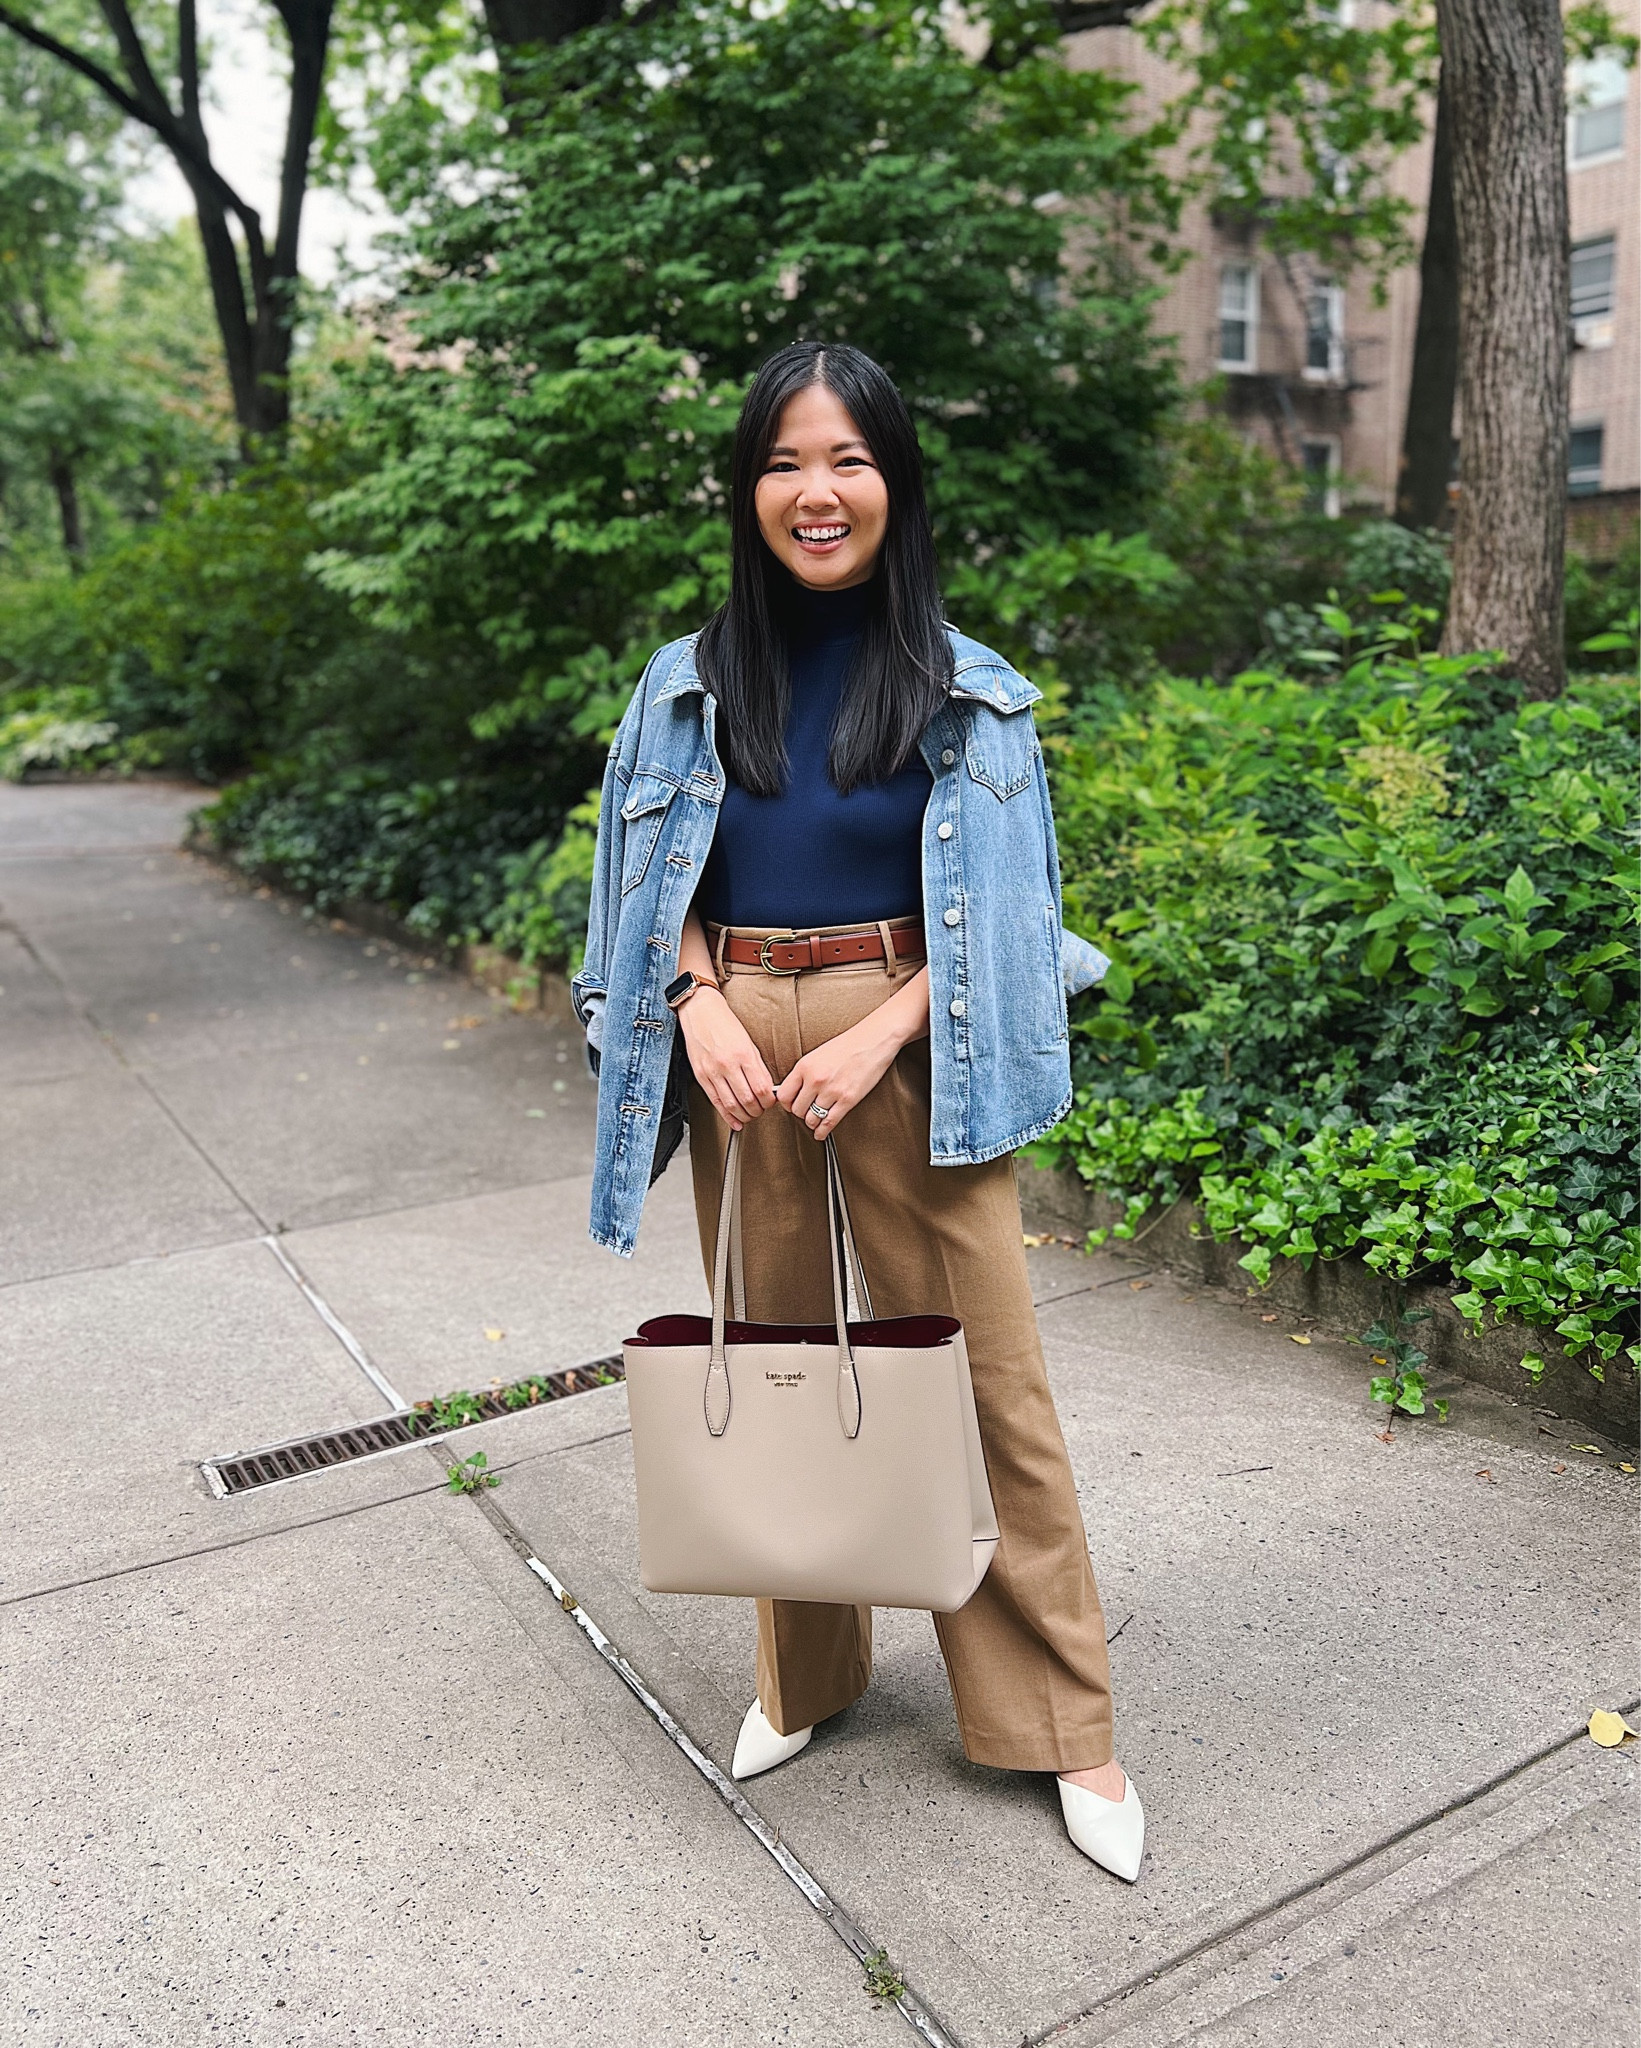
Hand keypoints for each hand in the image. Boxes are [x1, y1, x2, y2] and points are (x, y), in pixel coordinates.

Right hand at [676, 987, 775, 1130]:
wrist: (700, 1012)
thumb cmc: (725, 1024)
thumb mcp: (749, 1043)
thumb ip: (757, 1067)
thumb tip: (766, 1089)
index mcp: (743, 1055)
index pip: (761, 1088)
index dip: (769, 1101)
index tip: (771, 1102)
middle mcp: (727, 1065)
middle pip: (748, 1100)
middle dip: (758, 1110)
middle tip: (761, 1110)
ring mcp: (712, 1072)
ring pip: (731, 1105)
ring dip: (744, 1115)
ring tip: (750, 1115)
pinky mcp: (701, 1076)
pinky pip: (715, 1102)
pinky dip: (727, 1115)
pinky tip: (734, 1120)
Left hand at [775, 1008, 906, 1139]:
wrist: (873, 1039)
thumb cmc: (848, 1044)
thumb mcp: (818, 1054)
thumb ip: (805, 1072)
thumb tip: (794, 1090)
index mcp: (805, 1066)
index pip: (784, 1095)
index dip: (786, 1104)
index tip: (791, 1105)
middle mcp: (815, 1079)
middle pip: (797, 1110)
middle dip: (800, 1114)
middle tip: (806, 1112)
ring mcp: (832, 1091)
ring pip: (811, 1119)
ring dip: (812, 1123)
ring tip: (815, 1121)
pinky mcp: (848, 1099)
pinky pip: (829, 1123)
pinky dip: (822, 1132)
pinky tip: (821, 1133)